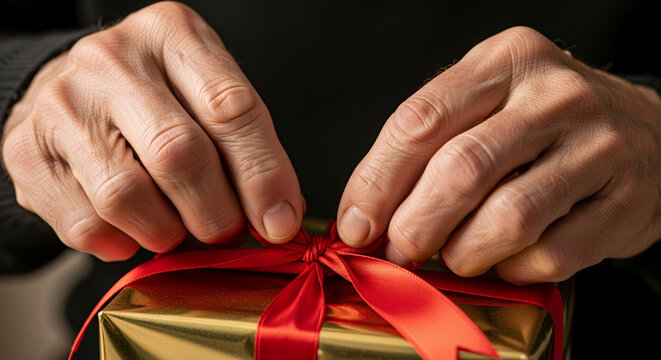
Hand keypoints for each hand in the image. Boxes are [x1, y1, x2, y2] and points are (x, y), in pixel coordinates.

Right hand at [1, 2, 302, 260]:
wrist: (77, 93)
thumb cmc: (160, 98)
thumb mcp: (211, 97)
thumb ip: (250, 148)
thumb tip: (280, 218)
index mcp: (172, 34)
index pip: (231, 108)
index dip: (263, 175)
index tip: (279, 221)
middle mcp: (111, 59)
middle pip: (179, 154)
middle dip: (216, 212)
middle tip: (225, 230)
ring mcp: (62, 104)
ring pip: (127, 196)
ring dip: (167, 232)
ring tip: (178, 228)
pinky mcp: (26, 152)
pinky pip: (86, 225)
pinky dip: (123, 242)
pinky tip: (135, 227)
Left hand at [337, 26, 660, 283]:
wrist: (647, 132)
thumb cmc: (546, 122)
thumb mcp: (486, 103)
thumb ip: (429, 145)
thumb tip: (367, 213)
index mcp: (506, 61)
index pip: (420, 121)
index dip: (377, 182)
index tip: (357, 222)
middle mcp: (554, 96)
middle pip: (460, 170)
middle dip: (414, 225)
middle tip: (400, 250)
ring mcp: (598, 146)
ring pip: (507, 218)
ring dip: (463, 253)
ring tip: (454, 256)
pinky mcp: (626, 200)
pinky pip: (550, 254)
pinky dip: (513, 269)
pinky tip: (505, 258)